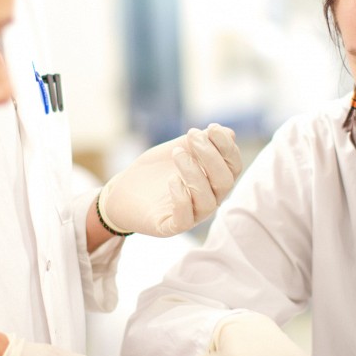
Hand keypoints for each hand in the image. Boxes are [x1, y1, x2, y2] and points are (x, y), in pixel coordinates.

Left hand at [98, 124, 242, 236]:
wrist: (123, 191)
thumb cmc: (155, 171)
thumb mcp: (177, 149)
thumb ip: (200, 142)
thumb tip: (230, 133)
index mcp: (213, 180)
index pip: (233, 166)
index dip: (227, 146)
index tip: (212, 128)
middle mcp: (208, 199)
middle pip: (225, 182)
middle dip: (211, 156)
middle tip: (192, 135)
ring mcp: (192, 215)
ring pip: (207, 201)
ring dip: (194, 173)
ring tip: (177, 153)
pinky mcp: (171, 227)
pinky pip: (185, 219)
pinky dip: (181, 198)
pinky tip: (171, 180)